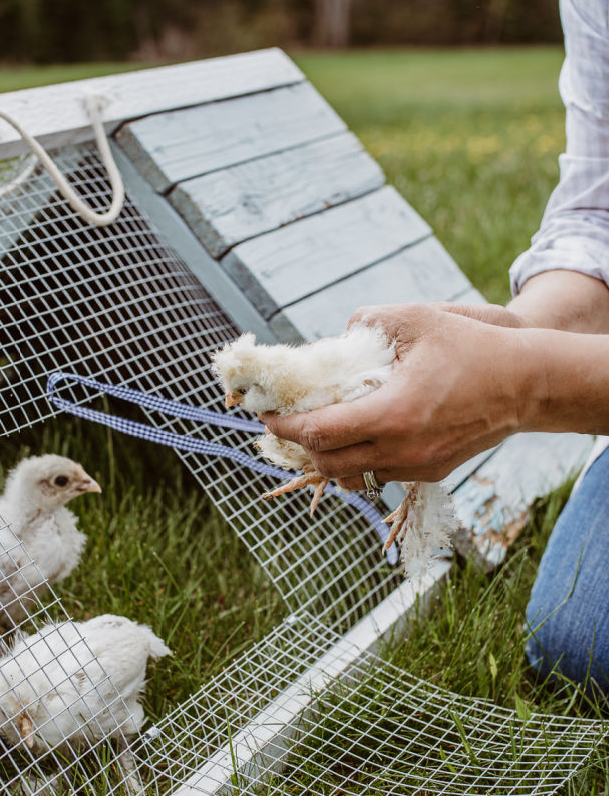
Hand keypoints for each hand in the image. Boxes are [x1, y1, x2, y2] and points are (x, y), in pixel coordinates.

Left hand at [260, 303, 536, 488]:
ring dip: (327, 457)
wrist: (529, 384)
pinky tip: (356, 434)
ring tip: (317, 430)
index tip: (265, 416)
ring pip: (352, 475)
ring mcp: (417, 466)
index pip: (319, 433)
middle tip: (285, 423)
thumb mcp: (417, 319)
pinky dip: (358, 459)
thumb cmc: (473, 347)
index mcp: (392, 416)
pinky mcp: (431, 471)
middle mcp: (402, 451)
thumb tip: (339, 334)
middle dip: (299, 447)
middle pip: (327, 464)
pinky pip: (379, 474)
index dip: (285, 427)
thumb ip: (368, 322)